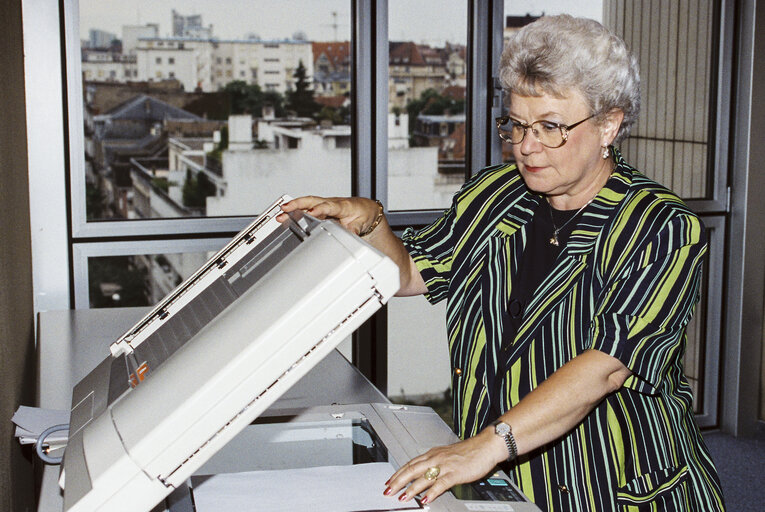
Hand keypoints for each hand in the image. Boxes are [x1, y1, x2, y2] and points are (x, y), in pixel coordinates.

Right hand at [278, 196, 380, 236]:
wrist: (364, 208)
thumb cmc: (362, 214)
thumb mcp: (361, 224)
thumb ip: (354, 231)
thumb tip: (349, 237)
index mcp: (342, 206)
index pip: (329, 206)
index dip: (320, 209)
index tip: (311, 212)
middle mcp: (331, 203)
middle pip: (312, 200)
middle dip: (299, 203)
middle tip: (286, 208)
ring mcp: (323, 204)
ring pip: (307, 203)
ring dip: (293, 207)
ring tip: (280, 214)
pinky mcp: (319, 208)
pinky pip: (306, 207)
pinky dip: (295, 211)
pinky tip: (285, 216)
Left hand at [383, 429, 505, 504]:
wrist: (486, 446)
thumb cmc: (469, 451)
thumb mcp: (448, 455)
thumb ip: (436, 464)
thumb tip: (426, 474)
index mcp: (433, 454)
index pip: (411, 463)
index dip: (398, 473)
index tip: (389, 481)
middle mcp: (436, 458)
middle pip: (412, 469)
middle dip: (398, 481)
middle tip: (388, 490)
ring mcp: (445, 466)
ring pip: (424, 477)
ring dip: (411, 488)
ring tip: (403, 497)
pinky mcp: (455, 473)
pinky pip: (441, 484)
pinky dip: (432, 492)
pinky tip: (426, 499)